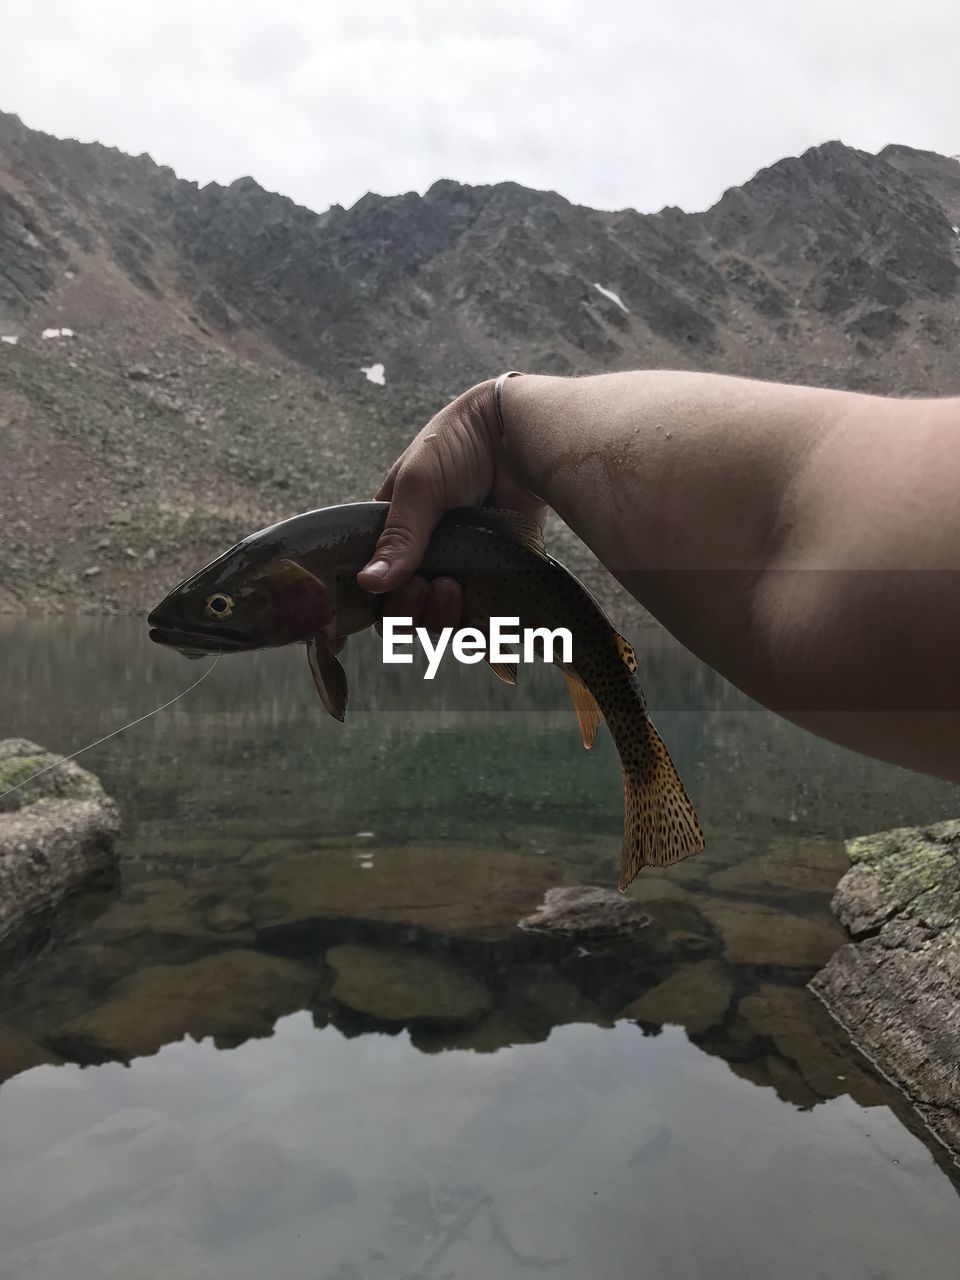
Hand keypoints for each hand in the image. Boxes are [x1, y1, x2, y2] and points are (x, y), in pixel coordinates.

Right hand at [357, 378, 546, 632]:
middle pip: (403, 610)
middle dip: (409, 610)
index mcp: (393, 531)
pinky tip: (478, 614)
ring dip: (441, 616)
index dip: (368, 602)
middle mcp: (423, 556)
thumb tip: (369, 584)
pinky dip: (477, 627)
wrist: (517, 436)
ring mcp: (459, 568)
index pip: (371, 581)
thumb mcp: (418, 486)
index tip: (370, 611)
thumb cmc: (459, 446)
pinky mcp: (494, 575)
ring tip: (454, 587)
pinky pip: (480, 616)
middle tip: (425, 585)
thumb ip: (398, 536)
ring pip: (439, 620)